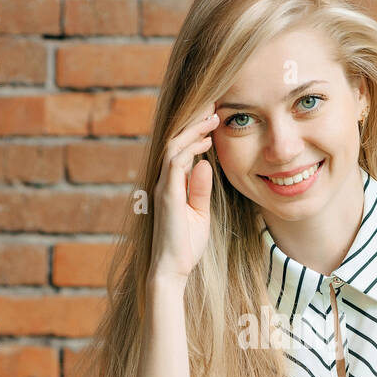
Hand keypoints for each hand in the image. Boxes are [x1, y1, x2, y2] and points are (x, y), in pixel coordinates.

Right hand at [149, 105, 218, 281]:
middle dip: (193, 122)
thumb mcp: (199, 214)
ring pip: (173, 146)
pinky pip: (175, 163)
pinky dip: (190, 149)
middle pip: (175, 142)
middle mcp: (163, 182)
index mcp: (171, 185)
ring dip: (193, 130)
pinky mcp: (167, 195)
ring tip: (212, 117)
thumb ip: (200, 189)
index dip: (195, 133)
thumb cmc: (185, 245)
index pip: (180, 150)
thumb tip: (205, 165)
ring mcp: (163, 187)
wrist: (171, 270)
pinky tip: (206, 142)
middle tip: (213, 106)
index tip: (213, 121)